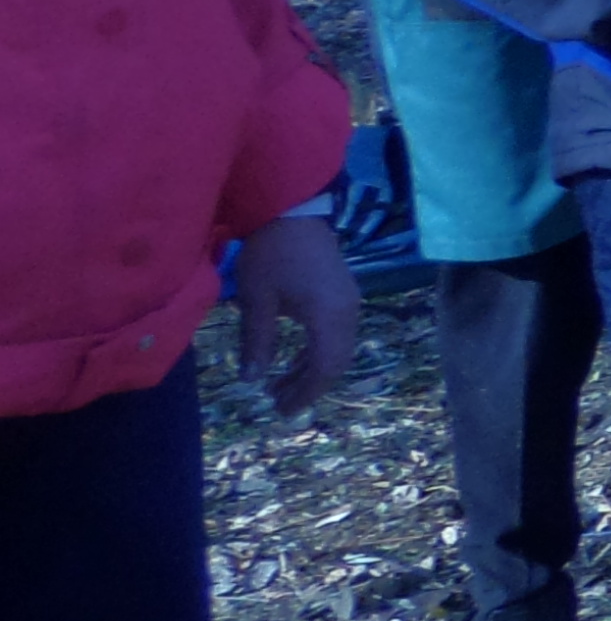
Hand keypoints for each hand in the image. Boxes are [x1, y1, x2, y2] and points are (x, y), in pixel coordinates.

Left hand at [230, 210, 357, 412]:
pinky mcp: (343, 295)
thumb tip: (251, 380)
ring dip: (312, 371)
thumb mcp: (257, 299)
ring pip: (338, 350)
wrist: (293, 211)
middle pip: (337, 362)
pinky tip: (293, 361)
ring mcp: (349, 302)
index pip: (326, 366)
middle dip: (309, 386)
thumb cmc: (271, 254)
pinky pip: (336, 334)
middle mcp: (347, 312)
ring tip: (279, 387)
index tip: (281, 410)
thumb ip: (257, 341)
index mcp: (328, 315)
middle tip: (278, 404)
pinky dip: (317, 353)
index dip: (306, 392)